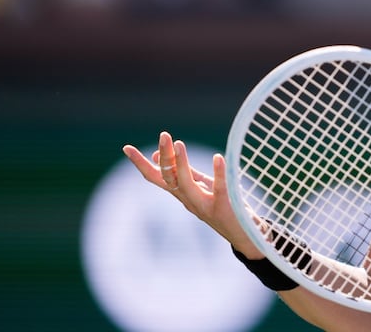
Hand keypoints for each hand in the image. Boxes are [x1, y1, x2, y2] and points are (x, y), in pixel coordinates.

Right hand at [122, 131, 260, 255]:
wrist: (243, 234)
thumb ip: (183, 172)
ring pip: (186, 185)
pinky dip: (218, 173)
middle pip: (169, 178)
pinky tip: (218, 157)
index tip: (127, 148)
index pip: (156, 178)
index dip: (140, 164)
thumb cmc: (221, 206)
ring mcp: (204, 205)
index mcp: (181, 194)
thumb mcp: (199, 187)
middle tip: (164, 134)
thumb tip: (157, 156)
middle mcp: (188, 200)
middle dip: (165, 156)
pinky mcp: (223, 207)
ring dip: (181, 164)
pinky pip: (219, 189)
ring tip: (179, 143)